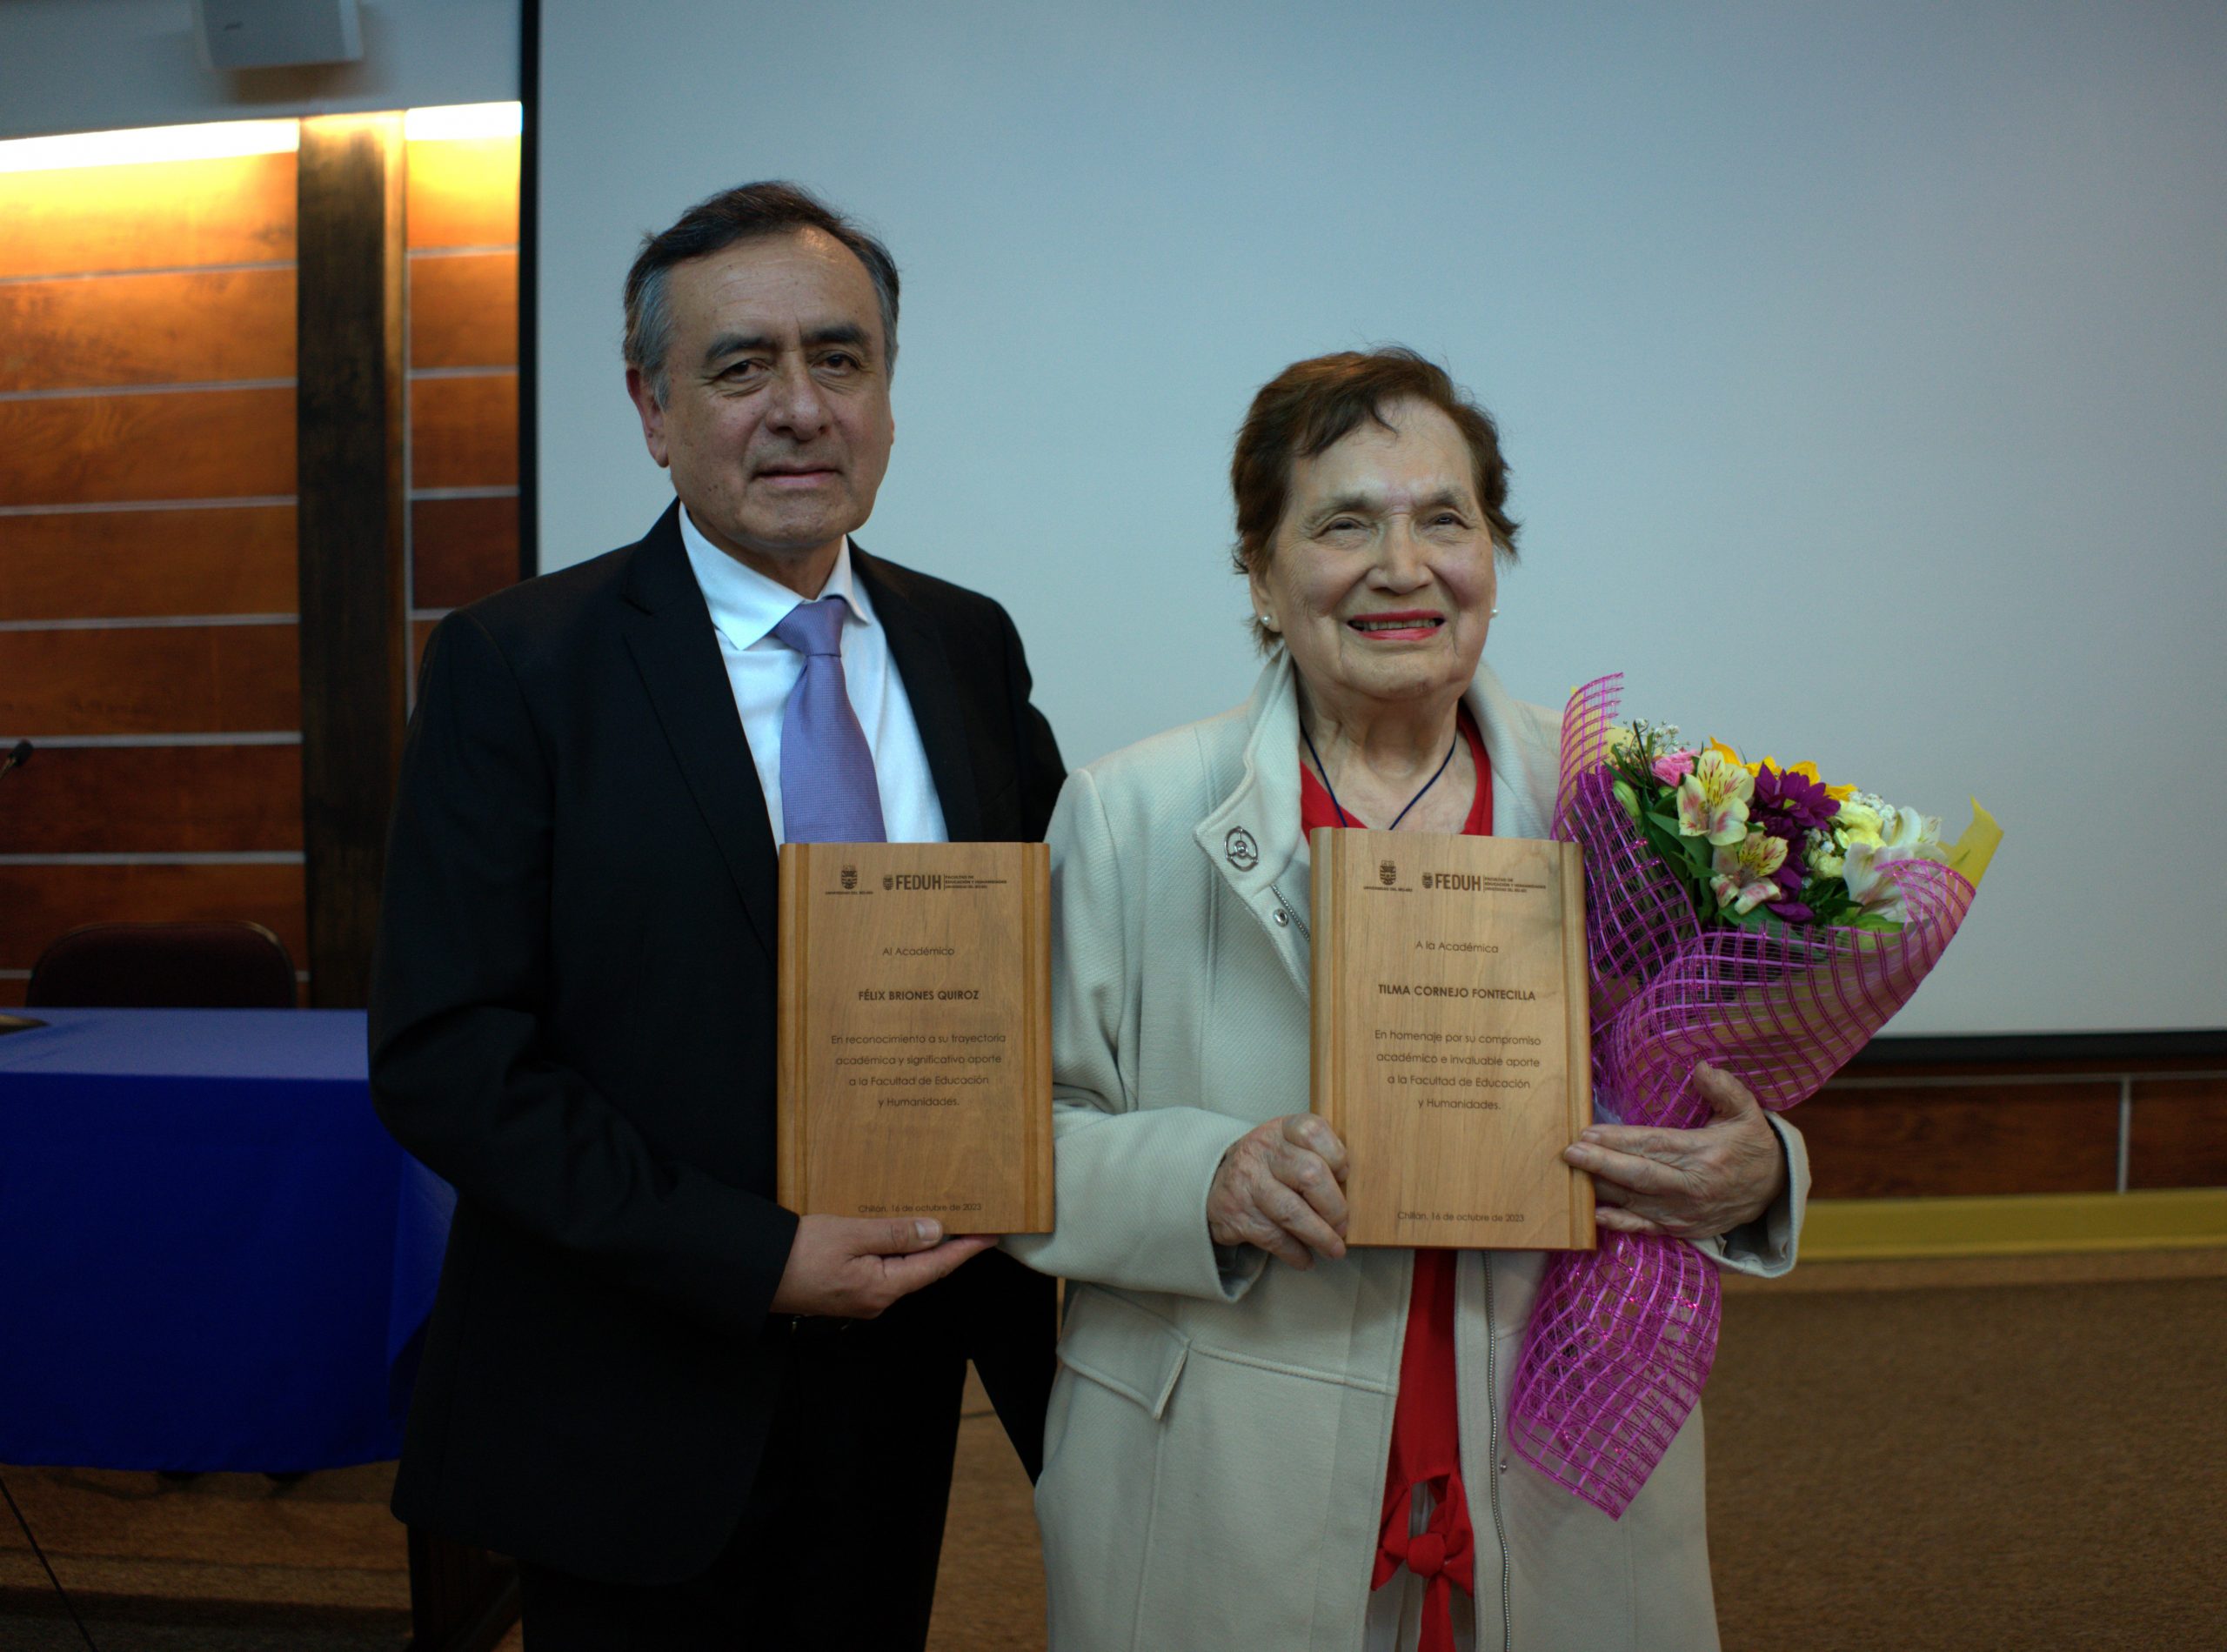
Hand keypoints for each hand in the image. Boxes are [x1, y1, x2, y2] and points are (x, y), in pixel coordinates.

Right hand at [770, 1215, 995, 1318]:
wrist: (754, 1273)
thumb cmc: (797, 1253)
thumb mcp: (850, 1235)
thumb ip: (895, 1234)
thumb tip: (936, 1232)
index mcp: (882, 1288)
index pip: (937, 1267)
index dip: (966, 1249)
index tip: (992, 1234)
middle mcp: (876, 1299)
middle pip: (924, 1271)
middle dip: (950, 1248)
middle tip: (974, 1222)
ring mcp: (861, 1299)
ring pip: (904, 1270)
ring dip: (925, 1248)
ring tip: (945, 1223)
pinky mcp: (847, 1291)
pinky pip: (884, 1269)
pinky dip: (900, 1251)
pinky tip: (902, 1233)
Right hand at [1206, 1114, 1349, 1269]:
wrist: (1215, 1182)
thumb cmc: (1268, 1166)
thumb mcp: (1288, 1145)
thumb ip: (1318, 1157)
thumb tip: (1351, 1192)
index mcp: (1281, 1130)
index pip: (1313, 1132)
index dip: (1337, 1156)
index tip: (1344, 1176)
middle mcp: (1262, 1151)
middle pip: (1309, 1175)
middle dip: (1334, 1207)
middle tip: (1342, 1226)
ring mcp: (1247, 1182)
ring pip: (1292, 1212)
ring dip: (1320, 1237)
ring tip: (1334, 1250)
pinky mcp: (1237, 1214)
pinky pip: (1274, 1238)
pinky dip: (1295, 1253)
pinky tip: (1305, 1259)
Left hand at [1561, 1063, 1785, 1240]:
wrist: (1774, 1192)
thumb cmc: (1753, 1146)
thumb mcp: (1749, 1113)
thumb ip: (1726, 1089)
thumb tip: (1702, 1068)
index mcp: (1705, 1155)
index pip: (1654, 1145)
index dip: (1619, 1140)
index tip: (1588, 1131)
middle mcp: (1692, 1186)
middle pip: (1638, 1175)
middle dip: (1600, 1164)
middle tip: (1569, 1153)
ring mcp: (1685, 1212)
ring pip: (1634, 1202)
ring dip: (1601, 1190)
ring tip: (1570, 1177)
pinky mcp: (1681, 1229)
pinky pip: (1644, 1228)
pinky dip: (1618, 1224)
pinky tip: (1593, 1214)